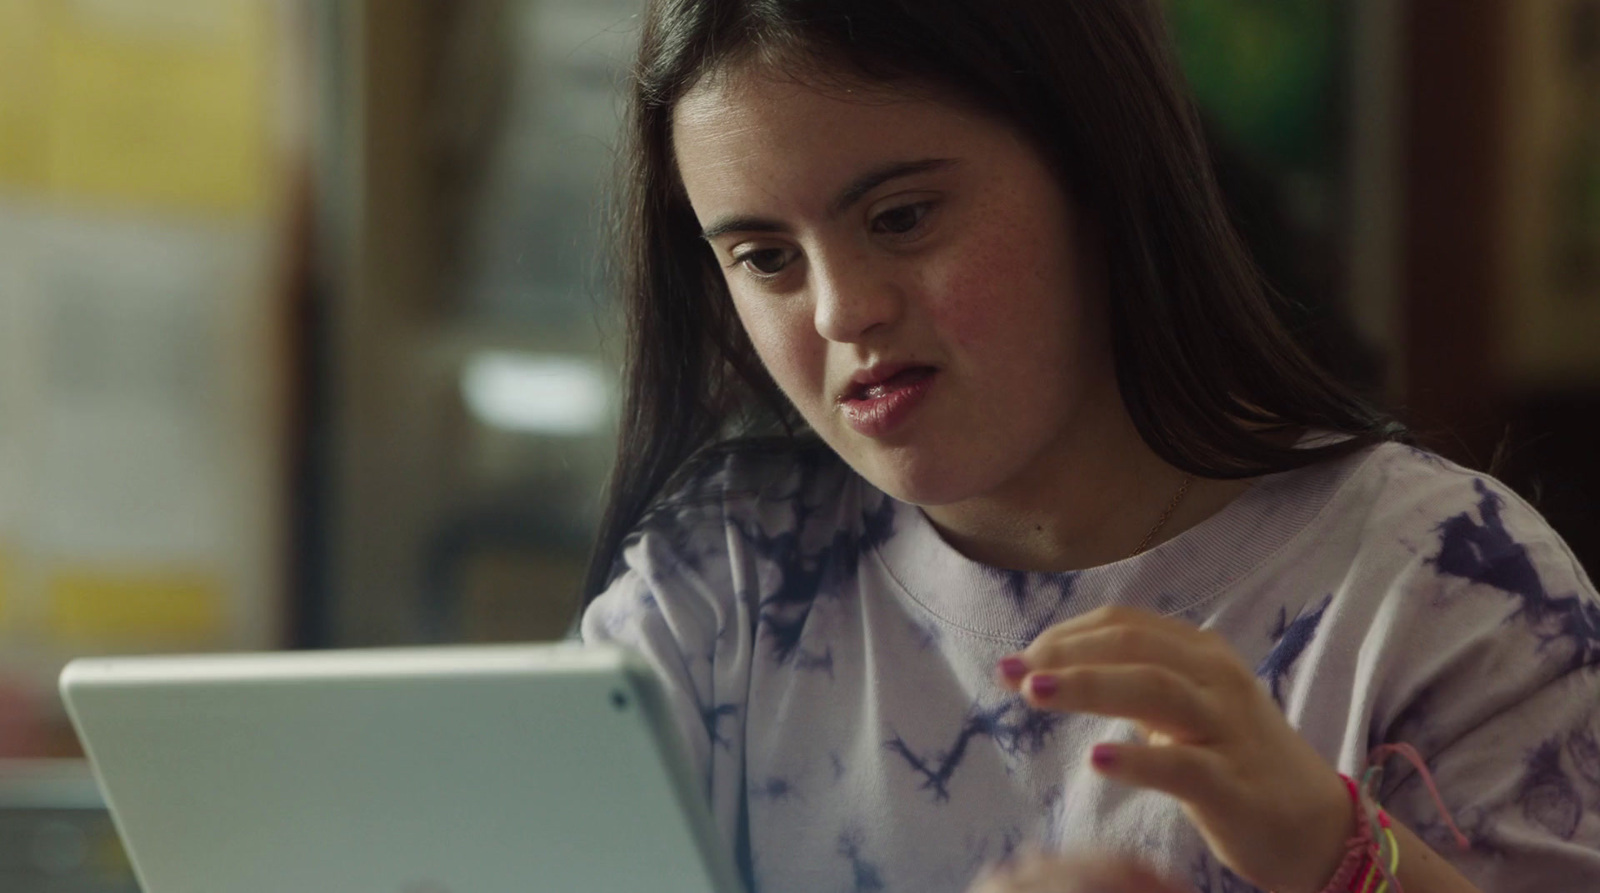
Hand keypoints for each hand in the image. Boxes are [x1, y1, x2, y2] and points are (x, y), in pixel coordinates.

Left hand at [998, 606, 1353, 892]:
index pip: (1124, 625)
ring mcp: (1228, 729)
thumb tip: (1054, 666)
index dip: (1066, 634)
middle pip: (1132, 648)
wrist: (1316, 827)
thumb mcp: (1187, 707)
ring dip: (1088, 686)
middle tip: (1011, 672)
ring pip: (1155, 690)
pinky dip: (1138, 758)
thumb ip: (1133, 681)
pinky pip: (1183, 765)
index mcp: (1201, 654)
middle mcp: (1217, 680)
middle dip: (1064, 655)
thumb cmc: (1236, 760)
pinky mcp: (1234, 785)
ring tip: (1035, 693)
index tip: (1020, 657)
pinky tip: (1096, 760)